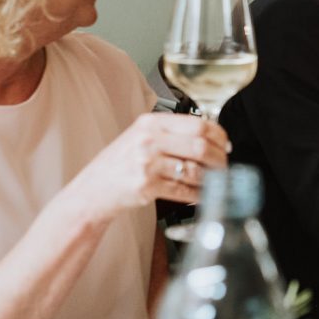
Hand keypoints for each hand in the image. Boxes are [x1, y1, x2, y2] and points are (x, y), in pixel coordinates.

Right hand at [66, 113, 229, 217]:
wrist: (93, 190)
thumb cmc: (120, 164)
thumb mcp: (141, 137)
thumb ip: (171, 133)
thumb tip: (210, 136)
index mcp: (151, 123)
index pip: (198, 123)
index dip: (219, 136)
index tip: (226, 145)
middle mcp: (149, 140)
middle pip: (200, 146)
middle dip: (219, 159)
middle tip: (224, 166)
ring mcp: (147, 163)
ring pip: (194, 170)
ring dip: (211, 179)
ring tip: (215, 181)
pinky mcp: (146, 186)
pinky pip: (183, 190)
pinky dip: (198, 194)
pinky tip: (201, 195)